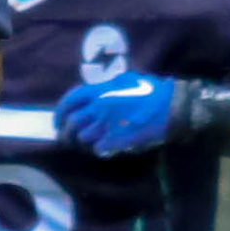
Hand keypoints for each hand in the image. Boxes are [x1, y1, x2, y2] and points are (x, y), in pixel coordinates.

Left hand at [54, 72, 177, 155]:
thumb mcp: (126, 81)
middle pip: (71, 123)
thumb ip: (107, 86)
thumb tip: (95, 92)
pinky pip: (99, 148)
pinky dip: (99, 150)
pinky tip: (107, 148)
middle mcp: (99, 106)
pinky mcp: (117, 139)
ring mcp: (107, 124)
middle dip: (67, 132)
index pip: (69, 101)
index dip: (59, 113)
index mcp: (100, 90)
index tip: (58, 122)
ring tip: (91, 143)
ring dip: (84, 142)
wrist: (172, 107)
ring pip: (83, 138)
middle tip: (69, 139)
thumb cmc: (152, 92)